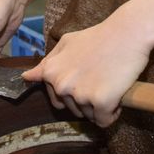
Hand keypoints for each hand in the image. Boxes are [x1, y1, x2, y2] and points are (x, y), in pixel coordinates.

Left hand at [22, 12, 150, 127]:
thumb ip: (47, 62)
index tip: (83, 81)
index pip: (56, 100)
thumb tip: (26, 77)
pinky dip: (112, 113)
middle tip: (100, 78)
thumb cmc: (99, 36)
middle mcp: (61, 85)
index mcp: (50, 72)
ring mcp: (80, 95)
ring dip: (99, 106)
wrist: (128, 32)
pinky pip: (104, 121)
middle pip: (73, 109)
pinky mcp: (101, 102)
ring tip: (109, 82)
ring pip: (89, 115)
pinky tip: (117, 95)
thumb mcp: (67, 43)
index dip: (72, 93)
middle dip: (86, 99)